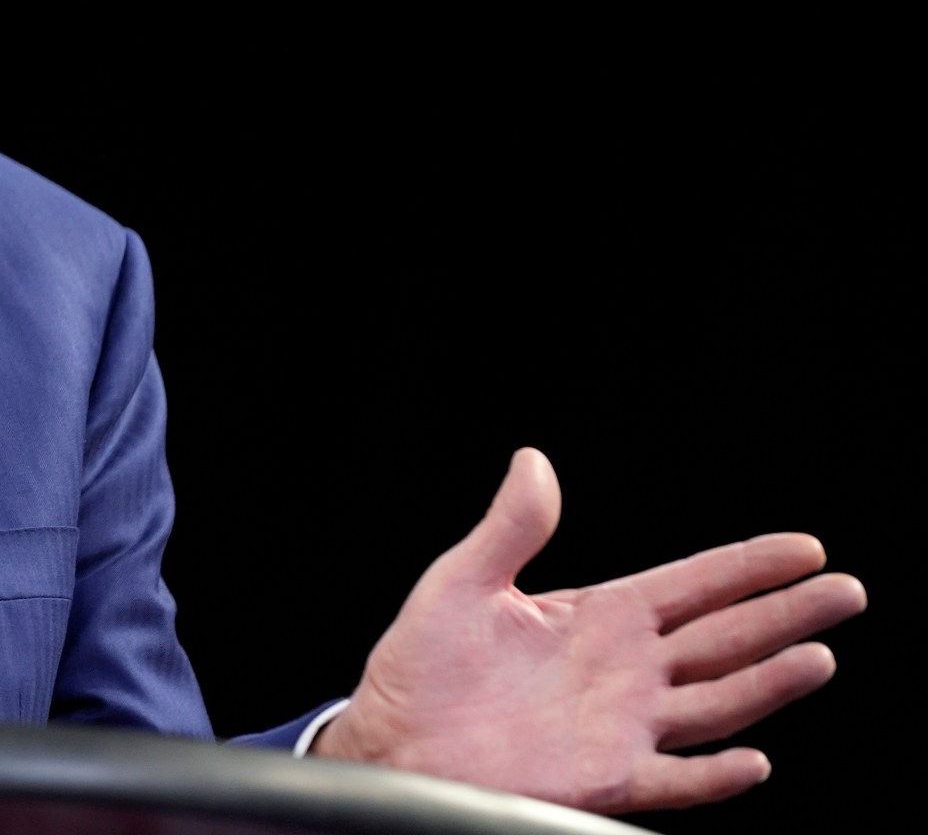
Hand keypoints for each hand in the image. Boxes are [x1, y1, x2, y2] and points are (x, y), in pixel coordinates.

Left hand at [313, 448, 864, 812]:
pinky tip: (752, 759)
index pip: (692, 585)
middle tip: (845, 590)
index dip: (748, 567)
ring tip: (818, 656)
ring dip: (768, 684)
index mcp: (599, 617)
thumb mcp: (460, 582)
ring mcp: (623, 725)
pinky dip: (713, 774)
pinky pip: (673, 777)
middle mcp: (625, 670)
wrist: (393, 739)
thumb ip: (510, 528)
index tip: (805, 548)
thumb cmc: (421, 667)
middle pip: (724, 638)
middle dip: (785, 614)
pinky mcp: (604, 776)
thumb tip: (533, 461)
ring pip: (716, 702)